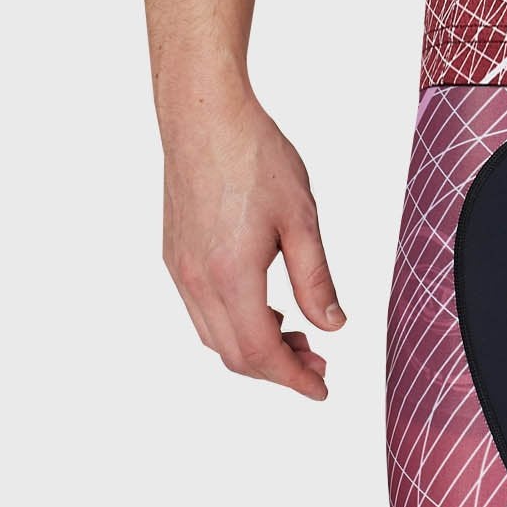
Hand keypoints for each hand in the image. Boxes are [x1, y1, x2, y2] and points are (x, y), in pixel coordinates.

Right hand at [161, 94, 344, 400]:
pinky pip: (201, 311)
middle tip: (319, 362)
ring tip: (296, 336)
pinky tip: (263, 308)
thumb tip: (332, 326)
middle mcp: (196, 281)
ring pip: (214, 336)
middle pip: (234, 354)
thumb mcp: (300, 219)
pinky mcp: (174, 255)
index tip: (321, 389)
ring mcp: (179, 270)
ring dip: (254, 347)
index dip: (293, 378)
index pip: (260, 353)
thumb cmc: (255, 158)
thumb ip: (315, 279)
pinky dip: (233, 324)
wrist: (204, 117)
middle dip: (277, 368)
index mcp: (230, 276)